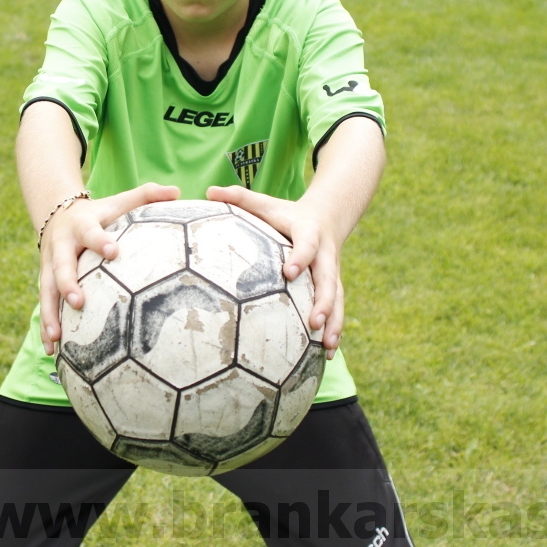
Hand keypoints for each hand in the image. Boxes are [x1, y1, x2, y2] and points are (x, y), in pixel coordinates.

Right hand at [38, 182, 179, 354]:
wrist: (57, 215)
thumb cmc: (100, 213)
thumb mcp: (119, 201)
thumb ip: (147, 196)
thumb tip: (177, 191)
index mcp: (82, 226)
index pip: (91, 233)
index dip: (100, 241)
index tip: (113, 252)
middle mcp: (61, 247)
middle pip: (61, 266)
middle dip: (67, 284)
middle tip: (79, 301)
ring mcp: (49, 266)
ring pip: (47, 291)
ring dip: (50, 314)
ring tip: (56, 338)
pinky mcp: (45, 282)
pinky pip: (46, 305)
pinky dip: (48, 326)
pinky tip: (52, 349)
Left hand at [207, 185, 345, 359]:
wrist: (327, 216)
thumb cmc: (286, 214)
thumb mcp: (266, 203)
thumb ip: (239, 198)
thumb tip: (208, 191)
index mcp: (309, 233)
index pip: (307, 245)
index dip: (300, 257)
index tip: (289, 272)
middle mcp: (325, 255)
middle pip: (329, 279)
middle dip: (324, 301)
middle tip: (314, 321)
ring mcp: (333, 273)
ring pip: (338, 299)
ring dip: (335, 323)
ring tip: (327, 347)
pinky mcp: (335, 287)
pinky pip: (338, 310)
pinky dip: (334, 331)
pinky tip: (327, 355)